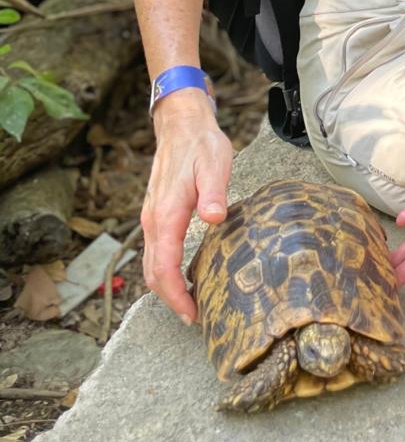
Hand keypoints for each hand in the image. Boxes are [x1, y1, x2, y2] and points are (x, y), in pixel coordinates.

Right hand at [140, 88, 233, 321]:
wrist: (181, 125)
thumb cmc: (201, 145)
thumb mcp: (216, 164)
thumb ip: (214, 193)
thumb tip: (214, 218)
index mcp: (167, 214)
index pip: (164, 267)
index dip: (175, 295)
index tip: (190, 314)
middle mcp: (153, 220)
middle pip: (152, 273)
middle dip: (170, 299)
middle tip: (194, 317)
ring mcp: (152, 217)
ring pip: (150, 263)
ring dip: (166, 286)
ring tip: (191, 302)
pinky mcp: (156, 214)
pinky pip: (155, 251)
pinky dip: (165, 270)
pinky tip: (184, 274)